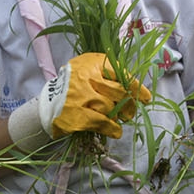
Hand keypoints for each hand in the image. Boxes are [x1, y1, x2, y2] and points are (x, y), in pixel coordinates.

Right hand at [7, 52, 151, 149]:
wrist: (47, 104)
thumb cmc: (73, 87)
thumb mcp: (87, 71)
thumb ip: (107, 74)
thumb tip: (134, 88)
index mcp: (90, 63)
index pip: (120, 73)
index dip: (136, 86)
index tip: (146, 97)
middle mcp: (85, 77)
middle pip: (119, 91)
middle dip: (129, 103)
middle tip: (131, 111)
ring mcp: (80, 96)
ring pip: (111, 107)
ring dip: (119, 116)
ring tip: (121, 120)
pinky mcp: (77, 114)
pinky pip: (102, 122)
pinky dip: (112, 128)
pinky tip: (116, 131)